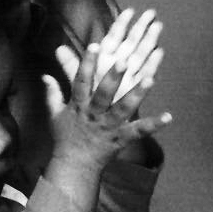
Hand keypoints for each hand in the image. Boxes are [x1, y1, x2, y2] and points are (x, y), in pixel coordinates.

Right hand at [47, 8, 170, 170]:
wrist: (74, 166)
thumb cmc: (65, 138)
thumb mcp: (55, 114)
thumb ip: (52, 93)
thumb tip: (44, 75)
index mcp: (78, 105)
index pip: (81, 81)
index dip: (87, 63)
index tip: (94, 45)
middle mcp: (94, 114)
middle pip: (103, 94)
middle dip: (113, 77)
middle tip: (124, 60)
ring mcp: (109, 127)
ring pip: (123, 109)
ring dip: (137, 94)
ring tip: (151, 79)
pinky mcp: (121, 139)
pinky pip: (138, 131)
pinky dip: (153, 124)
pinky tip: (168, 116)